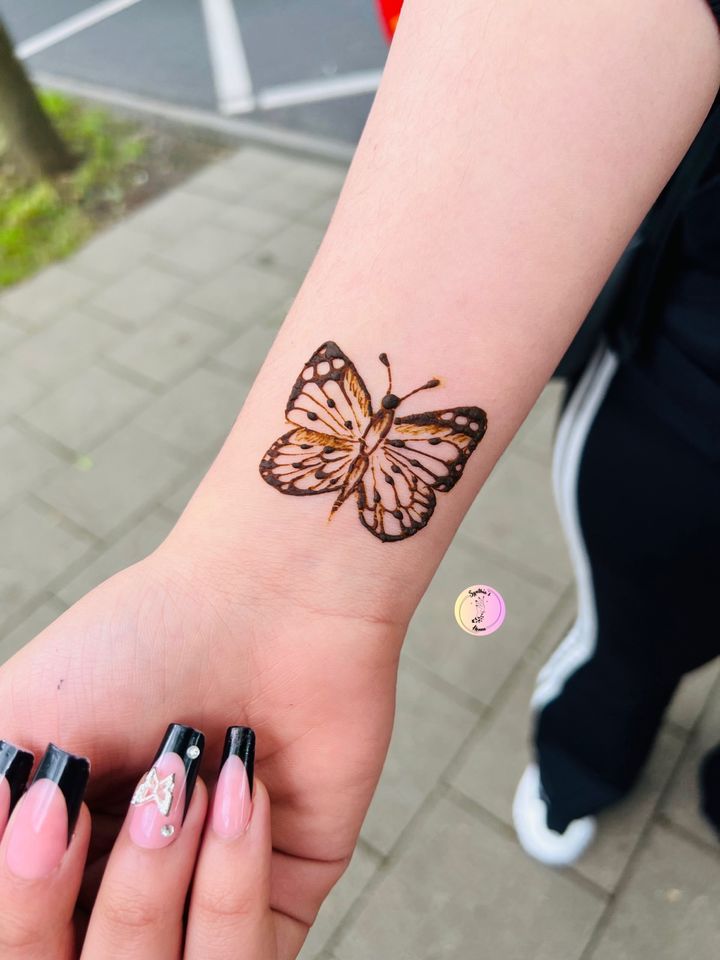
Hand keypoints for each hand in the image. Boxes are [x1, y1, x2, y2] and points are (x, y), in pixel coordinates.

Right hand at [0, 544, 403, 956]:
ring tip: (192, 779)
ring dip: (166, 883)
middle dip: (115, 888)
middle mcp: (123, 894)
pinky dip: (234, 880)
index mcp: (57, 863)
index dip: (26, 902)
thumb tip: (2, 847)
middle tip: (149, 784)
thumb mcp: (22, 724)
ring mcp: (204, 904)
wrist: (264, 598)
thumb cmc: (141, 643)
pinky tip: (242, 788)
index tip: (55, 805)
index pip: (22, 946)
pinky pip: (249, 959)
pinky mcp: (282, 898)